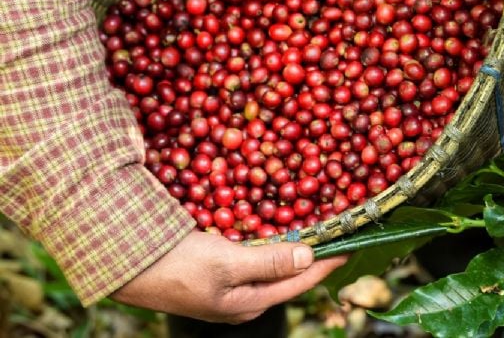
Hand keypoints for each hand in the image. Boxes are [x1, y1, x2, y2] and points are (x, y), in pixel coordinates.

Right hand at [111, 231, 347, 322]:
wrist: (123, 264)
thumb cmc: (175, 266)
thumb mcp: (226, 263)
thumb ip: (269, 262)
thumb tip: (309, 256)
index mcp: (249, 304)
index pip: (300, 282)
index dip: (327, 262)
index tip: (351, 245)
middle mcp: (243, 300)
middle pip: (288, 276)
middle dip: (313, 255)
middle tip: (336, 233)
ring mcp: (228, 287)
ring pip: (270, 265)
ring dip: (291, 248)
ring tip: (314, 228)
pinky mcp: (214, 272)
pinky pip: (251, 257)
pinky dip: (267, 243)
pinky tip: (274, 229)